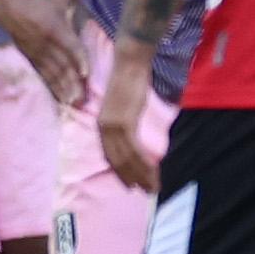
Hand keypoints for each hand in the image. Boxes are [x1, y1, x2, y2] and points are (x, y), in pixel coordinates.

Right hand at [0, 0, 89, 107]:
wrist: (9, 4)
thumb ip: (77, 10)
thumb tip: (95, 20)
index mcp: (55, 27)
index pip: (70, 46)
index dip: (78, 59)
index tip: (86, 73)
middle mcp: (45, 42)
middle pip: (61, 64)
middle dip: (72, 82)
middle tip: (83, 98)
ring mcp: (36, 51)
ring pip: (52, 72)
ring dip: (63, 88)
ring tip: (72, 101)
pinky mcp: (30, 56)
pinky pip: (43, 74)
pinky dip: (52, 86)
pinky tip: (61, 97)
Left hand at [97, 52, 161, 192]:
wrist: (129, 61)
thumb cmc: (129, 80)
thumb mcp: (123, 105)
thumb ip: (124, 121)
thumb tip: (132, 135)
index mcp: (101, 124)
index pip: (110, 155)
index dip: (121, 171)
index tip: (131, 184)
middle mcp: (103, 127)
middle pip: (117, 160)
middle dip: (132, 178)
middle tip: (146, 192)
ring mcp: (112, 125)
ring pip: (127, 158)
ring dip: (142, 175)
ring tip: (153, 188)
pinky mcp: (124, 122)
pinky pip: (134, 149)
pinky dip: (144, 163)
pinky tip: (153, 172)